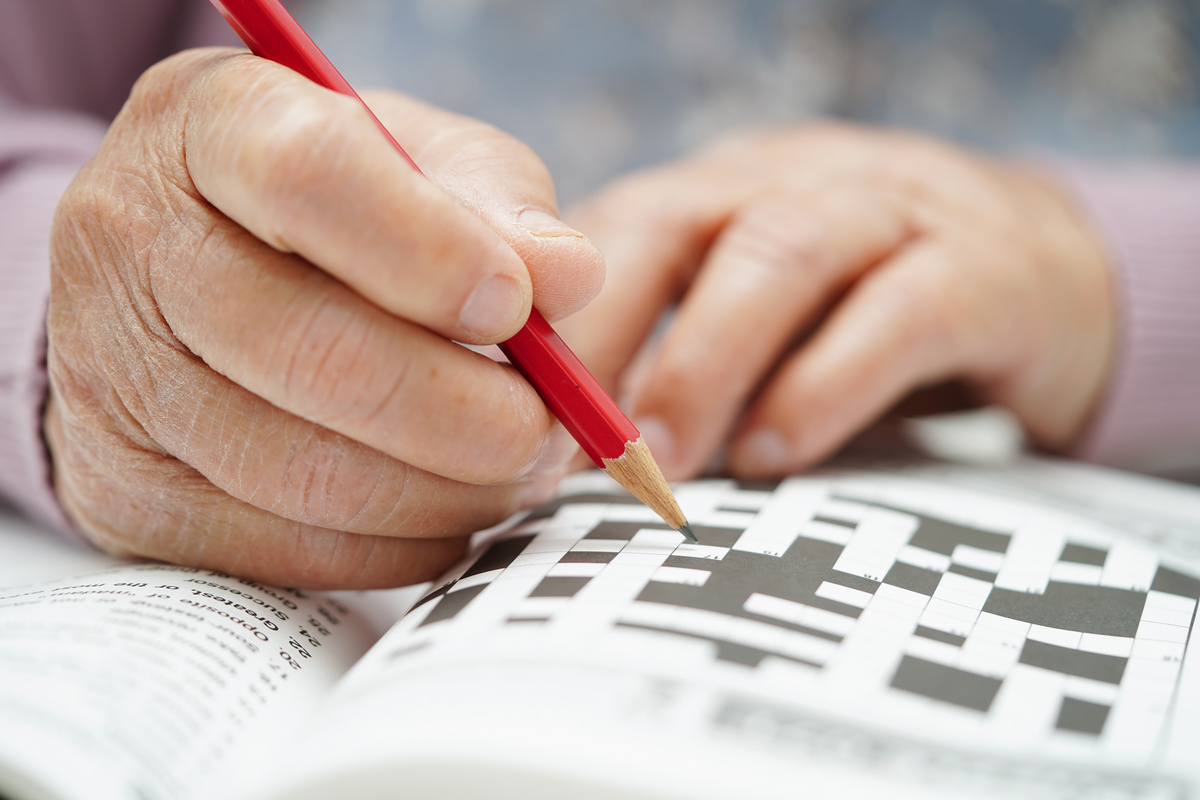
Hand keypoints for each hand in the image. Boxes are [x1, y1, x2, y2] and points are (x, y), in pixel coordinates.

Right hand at [45, 49, 602, 587]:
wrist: (187, 279)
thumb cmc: (338, 206)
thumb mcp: (417, 158)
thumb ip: (496, 200)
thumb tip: (568, 277)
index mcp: (209, 125)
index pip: (311, 176)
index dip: (433, 253)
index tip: (518, 306)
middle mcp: (130, 243)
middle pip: (317, 353)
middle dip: (470, 413)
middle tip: (549, 430)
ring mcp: (110, 377)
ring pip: (310, 474)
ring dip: (450, 492)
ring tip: (513, 470)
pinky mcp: (125, 492)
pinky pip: (292, 551)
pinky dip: (401, 544)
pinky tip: (445, 507)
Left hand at [557, 123, 1113, 478]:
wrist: (1050, 281)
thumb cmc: (865, 320)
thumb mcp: (762, 330)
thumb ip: (676, 368)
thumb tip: (565, 459)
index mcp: (721, 196)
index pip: (611, 233)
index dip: (556, 324)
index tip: (509, 419)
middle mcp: (793, 183)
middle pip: (678, 222)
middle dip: (610, 331)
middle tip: (568, 438)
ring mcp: (892, 210)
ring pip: (782, 253)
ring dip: (708, 359)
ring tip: (667, 457)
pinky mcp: (986, 267)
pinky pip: (899, 312)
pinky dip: (827, 385)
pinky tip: (779, 453)